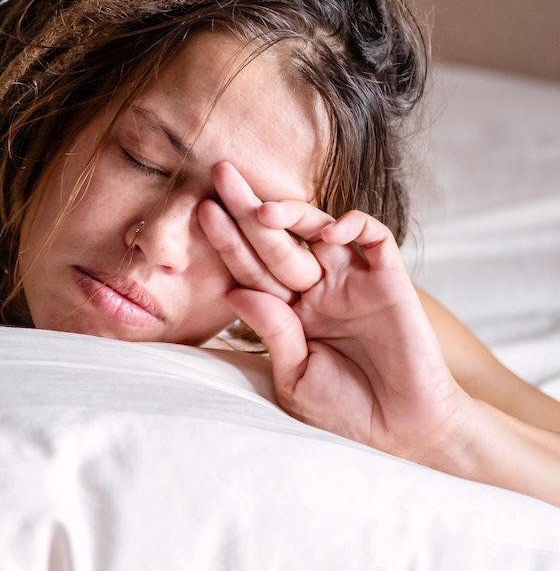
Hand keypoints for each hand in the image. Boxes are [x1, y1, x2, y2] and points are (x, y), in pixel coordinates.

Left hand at [198, 162, 473, 461]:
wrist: (404, 431)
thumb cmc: (346, 409)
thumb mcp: (296, 375)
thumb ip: (272, 332)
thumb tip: (235, 292)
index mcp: (286, 310)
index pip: (250, 267)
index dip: (227, 240)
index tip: (202, 211)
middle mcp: (315, 288)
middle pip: (276, 240)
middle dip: (248, 208)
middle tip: (221, 173)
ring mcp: (351, 281)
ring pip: (318, 230)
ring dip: (293, 214)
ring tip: (264, 210)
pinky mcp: (389, 281)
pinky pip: (373, 239)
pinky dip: (354, 225)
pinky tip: (331, 228)